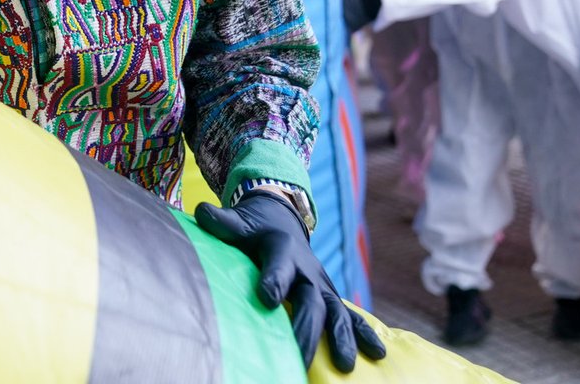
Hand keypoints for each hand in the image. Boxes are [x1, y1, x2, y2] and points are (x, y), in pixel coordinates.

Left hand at [196, 192, 385, 371]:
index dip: (274, 278)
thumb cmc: (254, 229)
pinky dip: (364, 334)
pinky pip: (351, 315)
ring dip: (342, 338)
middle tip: (299, 357)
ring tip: (345, 366)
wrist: (281, 220)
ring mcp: (322, 284)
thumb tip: (202, 212)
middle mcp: (306, 269)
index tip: (267, 298)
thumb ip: (223, 223)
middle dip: (307, 328)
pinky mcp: (330, 296)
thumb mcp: (239, 224)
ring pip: (336, 311)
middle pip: (310, 299)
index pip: (278, 264)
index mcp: (281, 250)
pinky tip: (378, 355)